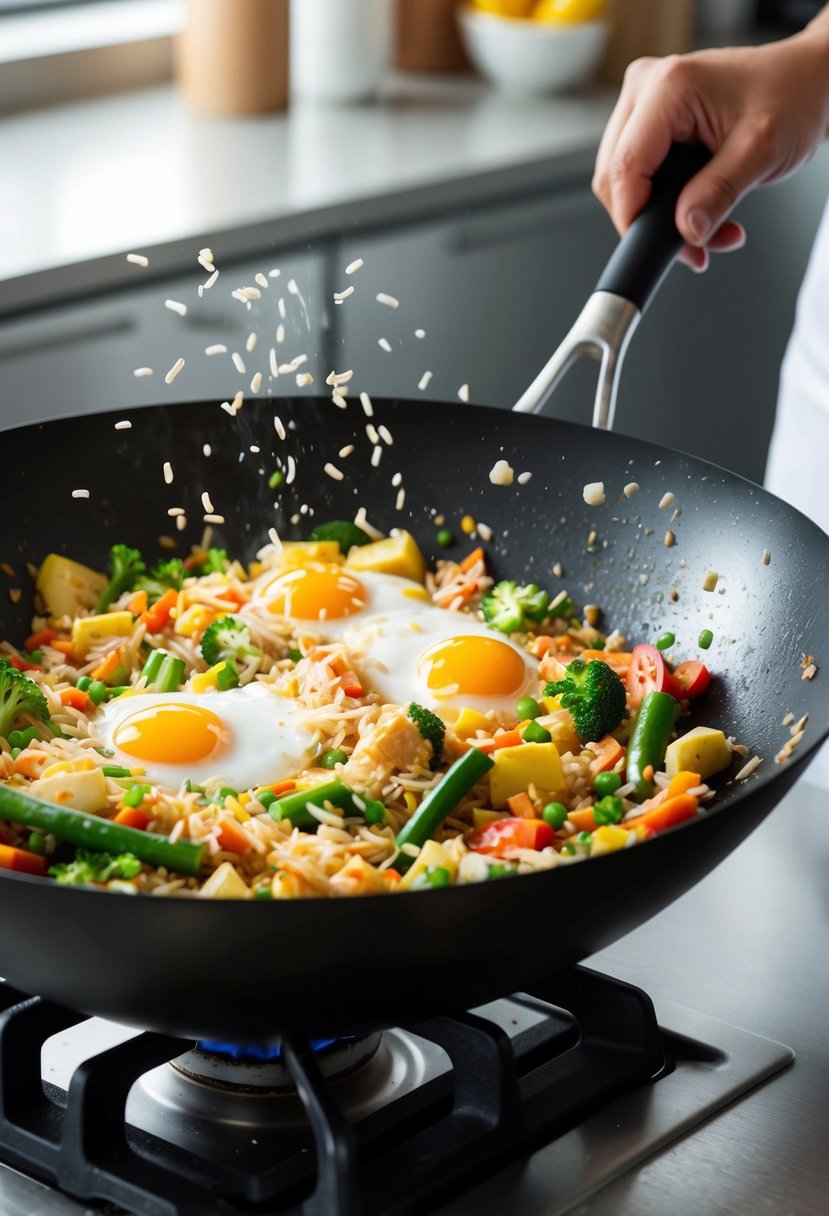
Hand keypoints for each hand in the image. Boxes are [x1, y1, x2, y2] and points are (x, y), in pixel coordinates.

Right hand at [592, 24, 828, 270]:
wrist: (807, 81)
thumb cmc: (792, 96)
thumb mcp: (761, 151)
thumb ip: (719, 192)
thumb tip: (687, 229)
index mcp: (668, 88)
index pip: (624, 167)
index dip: (634, 217)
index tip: (658, 249)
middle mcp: (647, 88)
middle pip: (616, 177)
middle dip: (652, 222)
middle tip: (696, 246)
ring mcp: (645, 103)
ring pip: (625, 180)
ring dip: (662, 216)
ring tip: (707, 228)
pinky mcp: (652, 119)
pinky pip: (641, 173)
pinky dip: (667, 203)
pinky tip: (699, 210)